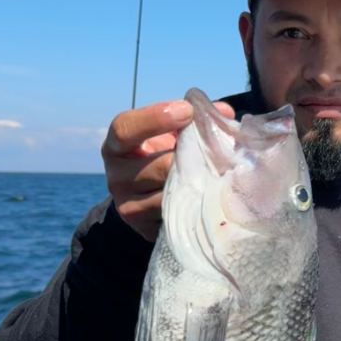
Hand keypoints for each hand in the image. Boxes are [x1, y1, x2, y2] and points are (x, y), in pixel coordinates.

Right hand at [101, 98, 235, 242]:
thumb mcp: (168, 134)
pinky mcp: (147, 230)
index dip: (155, 118)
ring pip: (172, 195)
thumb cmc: (161, 156)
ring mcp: (130, 208)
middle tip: (221, 149)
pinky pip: (179, 217)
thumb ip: (191, 119)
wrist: (148, 198)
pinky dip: (199, 206)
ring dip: (201, 184)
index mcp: (116, 148)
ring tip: (224, 172)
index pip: (124, 129)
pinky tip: (214, 195)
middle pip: (158, 167)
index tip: (187, 110)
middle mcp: (117, 178)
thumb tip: (222, 111)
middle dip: (192, 157)